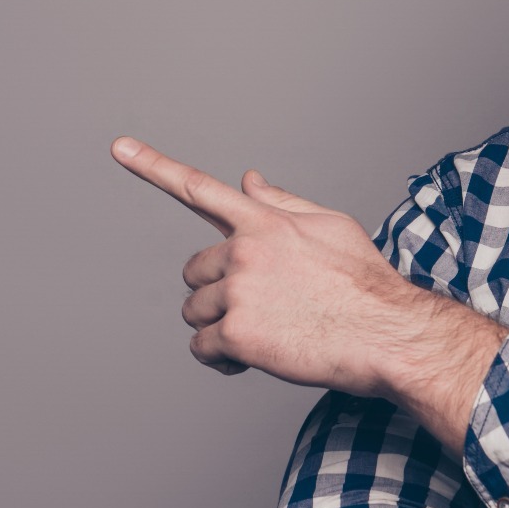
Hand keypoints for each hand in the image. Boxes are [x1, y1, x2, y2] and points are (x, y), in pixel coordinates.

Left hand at [109, 136, 441, 396]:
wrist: (389, 333)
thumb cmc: (367, 284)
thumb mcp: (330, 226)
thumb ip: (282, 203)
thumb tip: (247, 180)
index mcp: (264, 221)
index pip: (199, 187)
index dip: (154, 165)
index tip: (119, 147)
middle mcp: (244, 250)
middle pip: (195, 271)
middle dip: (217, 292)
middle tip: (259, 310)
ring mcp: (238, 291)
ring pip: (196, 311)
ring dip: (220, 327)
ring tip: (264, 335)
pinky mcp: (236, 333)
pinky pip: (202, 348)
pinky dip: (221, 360)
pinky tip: (252, 360)